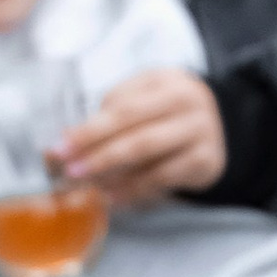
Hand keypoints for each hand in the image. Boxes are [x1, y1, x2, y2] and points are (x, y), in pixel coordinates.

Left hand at [55, 68, 224, 208]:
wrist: (217, 127)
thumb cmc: (165, 115)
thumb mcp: (144, 102)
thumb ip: (108, 119)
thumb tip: (60, 150)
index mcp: (164, 80)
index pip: (121, 104)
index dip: (89, 127)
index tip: (61, 147)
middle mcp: (186, 100)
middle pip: (132, 125)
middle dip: (95, 149)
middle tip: (68, 169)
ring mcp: (200, 129)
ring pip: (146, 151)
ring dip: (110, 170)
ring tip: (85, 184)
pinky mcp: (207, 159)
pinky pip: (162, 177)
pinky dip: (133, 190)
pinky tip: (112, 197)